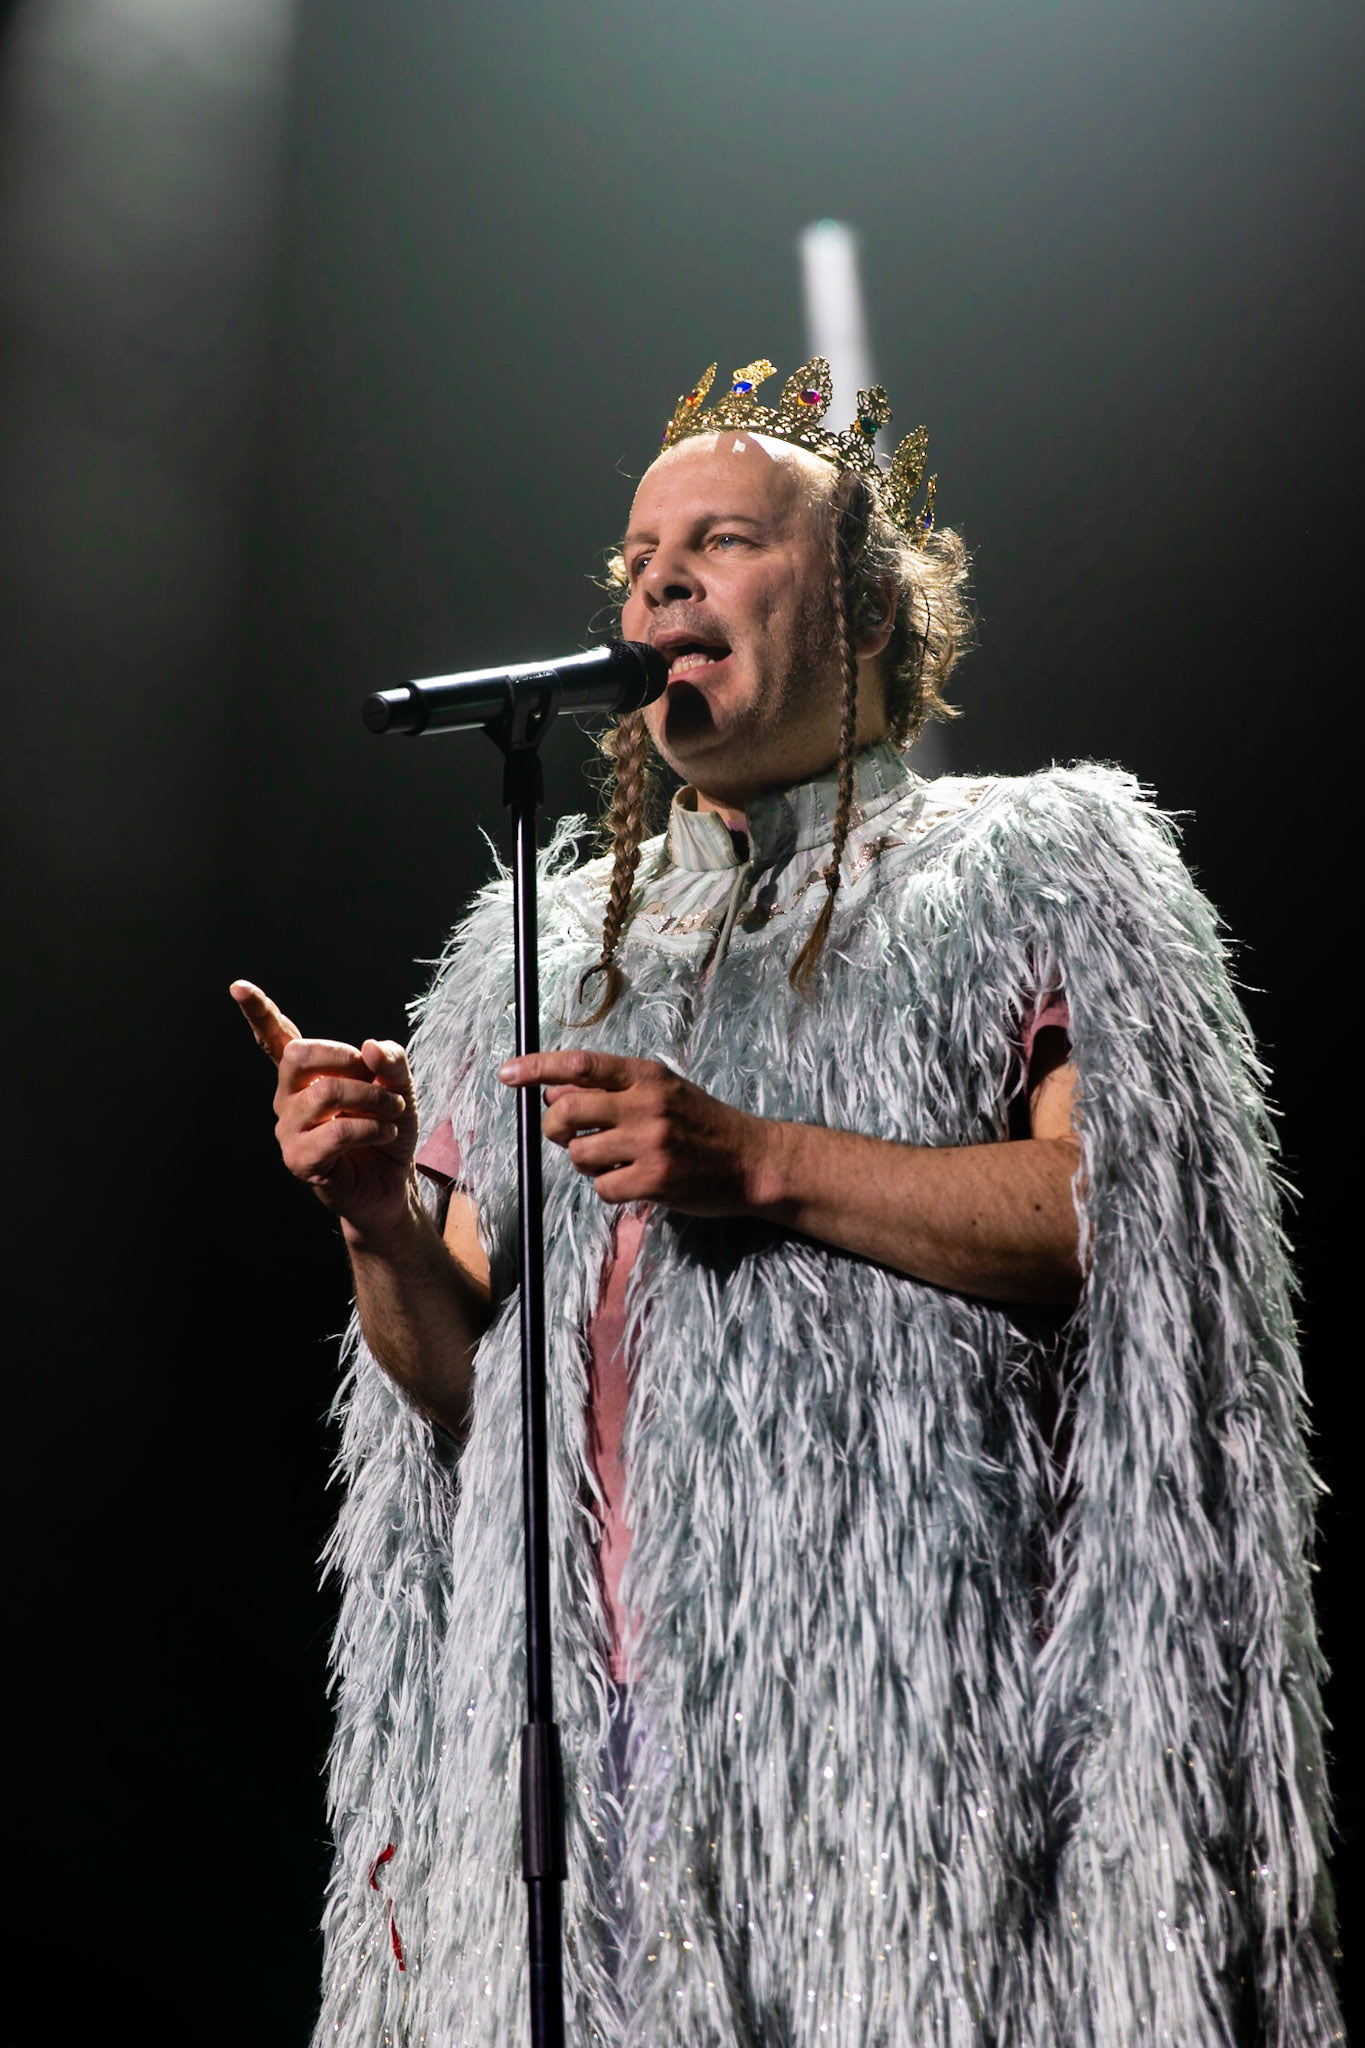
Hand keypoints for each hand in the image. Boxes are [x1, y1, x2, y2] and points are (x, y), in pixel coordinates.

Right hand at [230, 979, 419, 1235]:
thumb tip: (369, 1048)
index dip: (259, 1013)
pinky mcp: (300, 1161)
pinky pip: (334, 1132)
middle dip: (346, 1059)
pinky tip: (383, 1134)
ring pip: (325, 1094)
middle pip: (298, 1057)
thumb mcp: (400, 1087)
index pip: (276, 1039)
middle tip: (377, 1079)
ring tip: (393, 1111)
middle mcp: (289, 1098)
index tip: (239, 987)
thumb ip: (390, 1061)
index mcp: (306, 1075)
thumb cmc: (387, 1130)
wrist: (393, 1183)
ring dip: (372, 1098)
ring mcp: (289, 1130)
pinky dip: (370, 1129)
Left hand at [500, 1049, 760, 1214]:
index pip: (580, 1065)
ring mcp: (651, 1143)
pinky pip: (602, 1188)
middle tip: (566, 1136)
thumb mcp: (661, 1091)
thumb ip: (611, 1089)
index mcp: (646, 1076)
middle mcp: (646, 1105)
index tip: (508, 1074)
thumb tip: (554, 1091)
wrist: (752, 1161)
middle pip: (567, 1113)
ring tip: (614, 1161)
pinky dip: (609, 1189)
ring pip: (579, 1155)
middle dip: (555, 1128)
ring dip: (586, 1163)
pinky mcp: (655, 1180)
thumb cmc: (701, 1124)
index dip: (537, 1068)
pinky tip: (633, 1183)